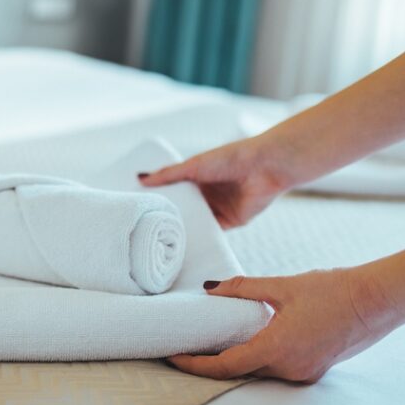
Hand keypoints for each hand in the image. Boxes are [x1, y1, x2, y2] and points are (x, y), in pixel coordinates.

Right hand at [138, 137, 292, 228]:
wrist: (264, 167)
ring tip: (160, 241)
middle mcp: (207, 193)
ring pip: (197, 222)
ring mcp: (218, 208)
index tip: (140, 208)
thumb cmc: (229, 158)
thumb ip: (168, 174)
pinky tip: (185, 246)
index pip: (174, 191)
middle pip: (185, 208)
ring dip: (185, 229)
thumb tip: (140, 178)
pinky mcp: (230, 221)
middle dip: (170, 217)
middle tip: (145, 229)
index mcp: (198, 177)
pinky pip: (212, 232)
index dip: (159, 199)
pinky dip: (201, 237)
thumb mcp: (193, 165)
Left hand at [168, 267, 404, 382]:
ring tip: (211, 339)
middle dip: (211, 361)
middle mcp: (290, 368)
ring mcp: (304, 372)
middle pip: (239, 370)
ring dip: (236, 358)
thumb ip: (244, 288)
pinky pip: (277, 367)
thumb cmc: (334, 289)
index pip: (225, 366)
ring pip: (259, 369)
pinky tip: (248, 338)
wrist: (379, 299)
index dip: (195, 365)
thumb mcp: (283, 285)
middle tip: (186, 345)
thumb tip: (210, 288)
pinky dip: (259, 356)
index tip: (174, 357)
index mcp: (277, 349)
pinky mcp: (314, 368)